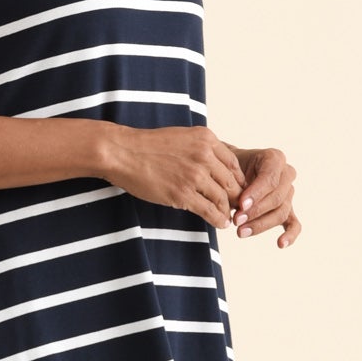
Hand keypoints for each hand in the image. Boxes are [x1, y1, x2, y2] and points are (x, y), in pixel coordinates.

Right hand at [109, 125, 247, 231]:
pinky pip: (209, 210)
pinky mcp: (183, 194)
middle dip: (235, 197)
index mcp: (206, 139)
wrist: (123, 152)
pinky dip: (218, 219)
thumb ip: (200, 148)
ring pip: (222, 198)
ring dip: (227, 211)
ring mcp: (194, 176)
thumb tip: (215, 164)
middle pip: (231, 182)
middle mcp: (204, 156)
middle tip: (236, 207)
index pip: (233, 164)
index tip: (236, 190)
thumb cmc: (148, 146)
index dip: (238, 180)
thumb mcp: (182, 137)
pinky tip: (220, 223)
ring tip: (227, 217)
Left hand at [228, 146, 299, 247]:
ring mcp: (289, 192)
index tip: (241, 205)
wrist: (232, 170)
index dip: (256, 193)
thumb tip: (237, 205)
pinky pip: (294, 223)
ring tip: (241, 232)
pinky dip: (290, 234)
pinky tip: (280, 244)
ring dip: (261, 224)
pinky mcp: (288, 209)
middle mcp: (286, 174)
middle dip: (256, 212)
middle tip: (236, 221)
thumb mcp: (230, 167)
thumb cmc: (231, 167)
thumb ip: (236, 182)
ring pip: (281, 212)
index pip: (270, 178)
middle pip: (277, 198)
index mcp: (274, 158)